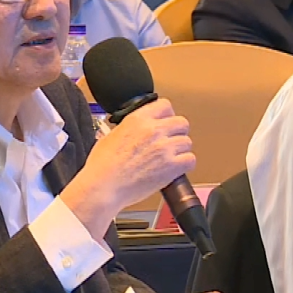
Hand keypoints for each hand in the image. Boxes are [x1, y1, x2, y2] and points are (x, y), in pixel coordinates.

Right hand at [61, 98, 194, 238]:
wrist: (103, 186)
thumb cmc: (102, 166)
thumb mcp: (112, 135)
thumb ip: (131, 128)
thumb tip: (138, 131)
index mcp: (138, 119)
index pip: (165, 105)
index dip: (167, 115)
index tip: (165, 122)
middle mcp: (153, 130)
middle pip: (181, 123)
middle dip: (177, 132)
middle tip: (170, 142)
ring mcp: (164, 148)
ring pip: (187, 142)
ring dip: (180, 150)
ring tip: (170, 158)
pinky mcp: (171, 166)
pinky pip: (190, 160)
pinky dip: (185, 165)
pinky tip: (175, 169)